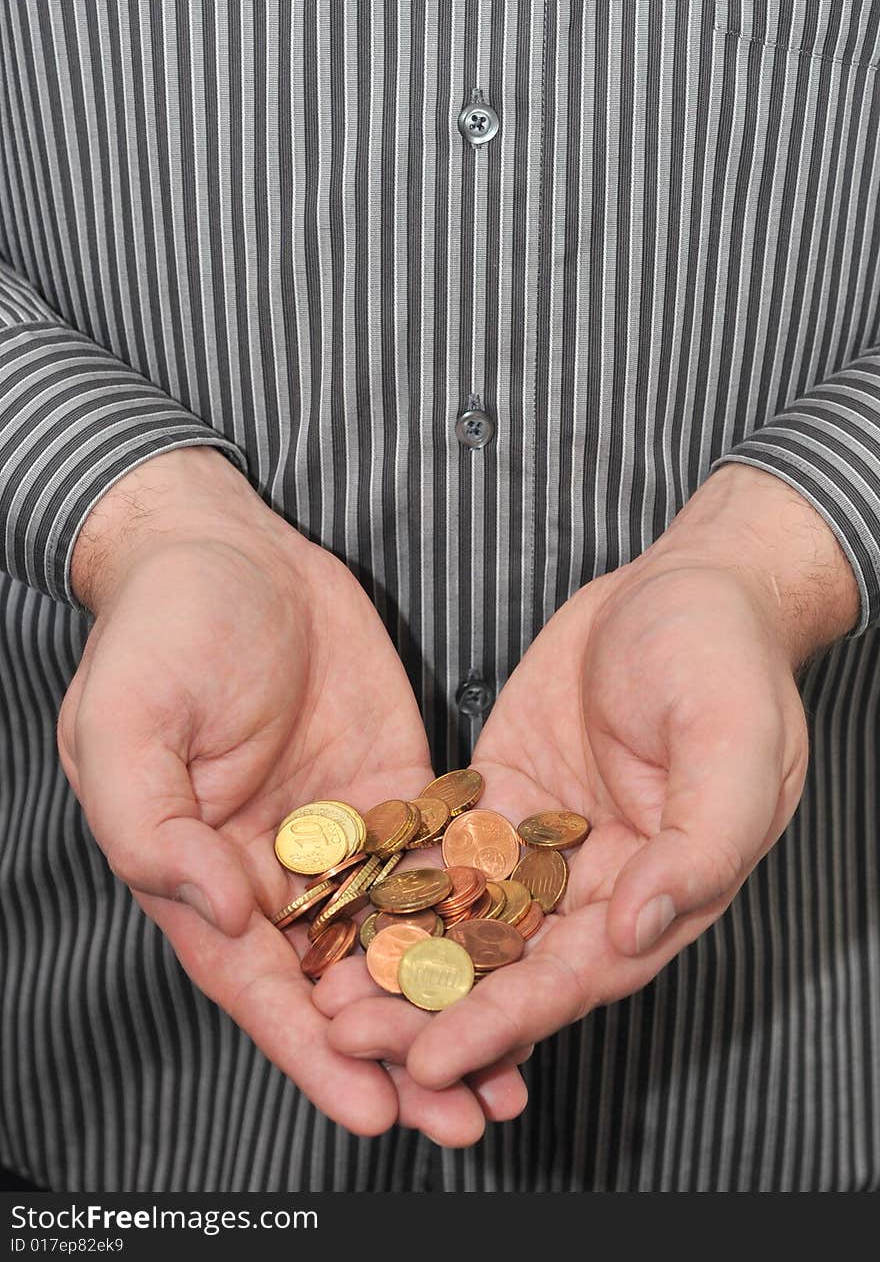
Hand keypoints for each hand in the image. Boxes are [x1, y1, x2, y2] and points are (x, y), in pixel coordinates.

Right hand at [57, 448, 526, 1142]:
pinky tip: (528, 960)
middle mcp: (278, 870)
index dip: (313, 1052)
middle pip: (340, 984)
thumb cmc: (162, 630)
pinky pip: (440, 865)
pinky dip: (476, 921)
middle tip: (470, 1116)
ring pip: (400, 941)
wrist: (231, 547)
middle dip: (400, 1052)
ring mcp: (343, 833)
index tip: (371, 1111)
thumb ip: (152, 826)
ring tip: (513, 1070)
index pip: (260, 984)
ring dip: (450, 1005)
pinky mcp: (397, 790)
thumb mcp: (125, 723)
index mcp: (204, 871)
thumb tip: (216, 911)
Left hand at [324, 464, 858, 1091]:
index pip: (574, 976)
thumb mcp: (734, 745)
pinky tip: (336, 901)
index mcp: (661, 892)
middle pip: (508, 965)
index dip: (504, 1022)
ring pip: (465, 918)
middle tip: (348, 1034)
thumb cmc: (725, 661)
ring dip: (400, 958)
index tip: (431, 1060)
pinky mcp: (500, 797)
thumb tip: (639, 929)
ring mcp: (541, 843)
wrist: (682, 587)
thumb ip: (700, 844)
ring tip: (322, 991)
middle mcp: (596, 885)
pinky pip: (443, 847)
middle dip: (430, 1006)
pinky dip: (394, 879)